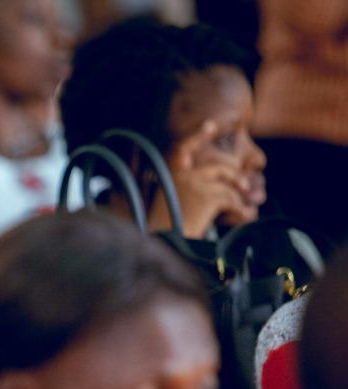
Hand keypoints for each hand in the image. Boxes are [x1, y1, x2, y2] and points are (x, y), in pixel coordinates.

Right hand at [152, 121, 259, 237]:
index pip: (184, 146)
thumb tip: (227, 189)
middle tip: (244, 187)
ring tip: (245, 211)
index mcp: (171, 175)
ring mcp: (195, 183)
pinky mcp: (208, 196)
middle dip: (236, 177)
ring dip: (239, 200)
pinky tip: (243, 218)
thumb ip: (194, 191)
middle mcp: (182, 175)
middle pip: (219, 168)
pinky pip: (233, 200)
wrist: (163, 244)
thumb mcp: (175, 205)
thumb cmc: (167, 231)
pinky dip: (242, 210)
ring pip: (229, 186)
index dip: (197, 135)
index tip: (210, 124)